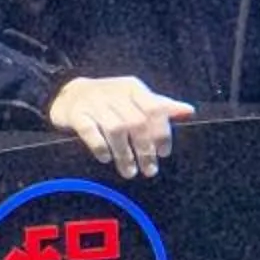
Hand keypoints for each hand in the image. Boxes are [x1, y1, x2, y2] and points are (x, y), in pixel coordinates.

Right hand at [48, 75, 194, 176]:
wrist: (70, 93)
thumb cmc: (109, 100)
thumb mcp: (135, 98)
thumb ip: (160, 106)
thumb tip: (189, 111)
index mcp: (133, 88)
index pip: (153, 109)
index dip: (161, 132)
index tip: (164, 153)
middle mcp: (115, 93)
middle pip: (136, 122)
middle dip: (145, 150)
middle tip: (150, 170)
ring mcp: (94, 102)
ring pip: (115, 129)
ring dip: (124, 154)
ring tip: (129, 171)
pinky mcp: (76, 113)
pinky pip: (89, 130)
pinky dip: (99, 145)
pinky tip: (105, 158)